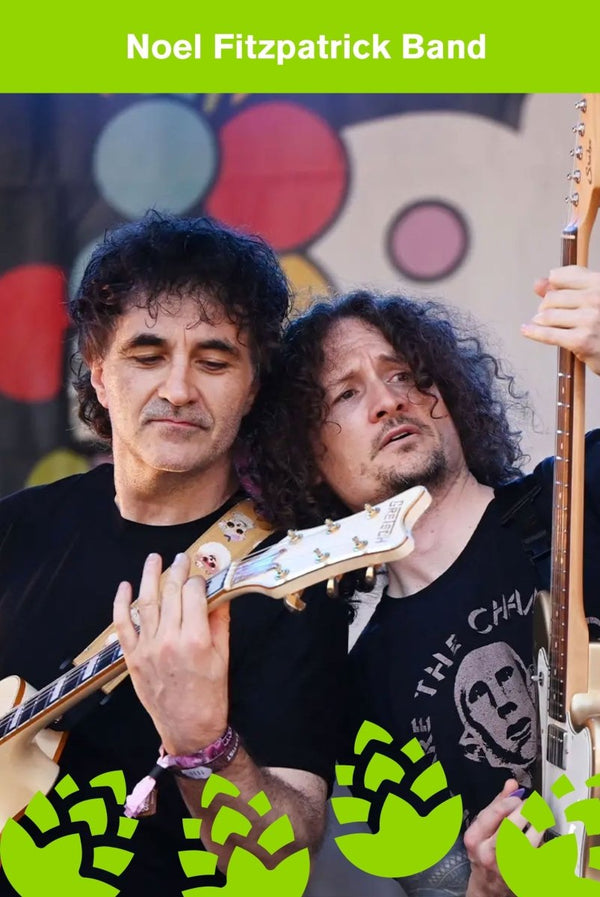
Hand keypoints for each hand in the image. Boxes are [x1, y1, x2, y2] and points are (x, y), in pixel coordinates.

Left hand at [113, 552, 229, 754]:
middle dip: (178, 570)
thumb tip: (218, 595)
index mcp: (194, 639)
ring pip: (146, 602)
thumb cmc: (210, 694)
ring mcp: (147, 648)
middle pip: (171, 593)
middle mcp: (169, 640)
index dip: (199, 580)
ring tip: (154, 559)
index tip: (202, 576)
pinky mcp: (133, 657)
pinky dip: (121, 603)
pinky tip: (125, 587)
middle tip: (182, 559)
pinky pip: (123, 625)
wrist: (189, 727)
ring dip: (150, 576)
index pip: (194, 593)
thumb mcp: (223, 656)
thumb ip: (219, 622)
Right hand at [464, 780, 541, 896]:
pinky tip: (543, 838)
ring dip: (538, 827)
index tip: (520, 797)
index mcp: (474, 838)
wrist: (487, 886)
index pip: (495, 814)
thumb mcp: (483, 826)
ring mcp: (505, 868)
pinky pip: (538, 858)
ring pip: (527, 843)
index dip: (511, 801)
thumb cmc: (484, 850)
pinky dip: (544, 845)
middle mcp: (488, 854)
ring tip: (541, 819)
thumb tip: (512, 784)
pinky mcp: (521, 877)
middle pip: (512, 828)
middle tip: (534, 805)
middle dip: (526, 812)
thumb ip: (497, 804)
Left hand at [521, 265, 599, 373]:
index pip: (560, 277)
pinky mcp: (582, 341)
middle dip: (545, 307)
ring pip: (548, 315)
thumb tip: (538, 283)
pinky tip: (526, 330)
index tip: (552, 293)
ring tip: (543, 324)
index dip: (552, 285)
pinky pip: (549, 334)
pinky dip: (534, 332)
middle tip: (549, 315)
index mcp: (599, 282)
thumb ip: (567, 288)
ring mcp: (589, 320)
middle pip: (551, 297)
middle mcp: (596, 298)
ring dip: (541, 321)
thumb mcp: (593, 299)